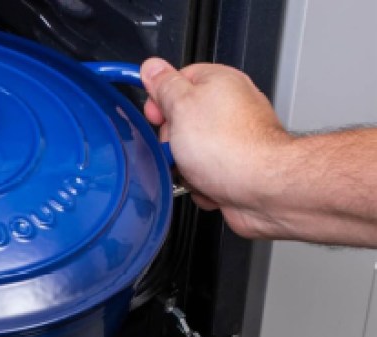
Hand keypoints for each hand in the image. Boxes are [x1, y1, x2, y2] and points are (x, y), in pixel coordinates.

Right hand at [140, 57, 291, 237]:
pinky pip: (203, 173)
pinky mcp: (236, 167)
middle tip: (176, 144)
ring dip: (184, 165)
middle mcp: (230, 107)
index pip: (177, 80)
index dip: (160, 99)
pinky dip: (200, 182)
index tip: (156, 114)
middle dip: (171, 139)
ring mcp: (234, 139)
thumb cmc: (232, 147)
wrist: (264, 188)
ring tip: (194, 168)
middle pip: (181, 119)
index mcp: (218, 82)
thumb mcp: (181, 106)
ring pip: (189, 151)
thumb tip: (152, 67)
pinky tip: (207, 182)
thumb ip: (164, 85)